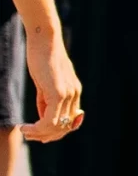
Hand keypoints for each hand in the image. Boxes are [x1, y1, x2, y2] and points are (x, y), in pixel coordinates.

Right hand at [22, 21, 81, 140]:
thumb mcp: (45, 82)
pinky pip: (50, 121)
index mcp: (74, 92)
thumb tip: (43, 117)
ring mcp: (68, 95)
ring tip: (25, 132)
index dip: (55, 132)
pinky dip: (37, 128)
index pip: (70, 121)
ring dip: (39, 134)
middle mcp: (75, 95)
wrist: (44, 39)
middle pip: (65, 127)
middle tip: (29, 136)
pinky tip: (25, 127)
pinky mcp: (58, 93)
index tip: (39, 135)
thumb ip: (47, 99)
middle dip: (46, 136)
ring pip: (56, 127)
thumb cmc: (42, 57)